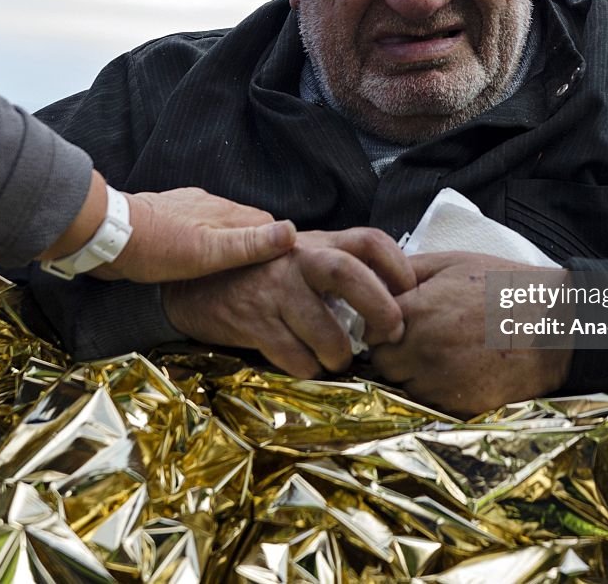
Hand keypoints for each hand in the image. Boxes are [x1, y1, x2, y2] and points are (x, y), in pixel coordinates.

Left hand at [95, 188, 296, 281]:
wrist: (105, 234)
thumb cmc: (157, 248)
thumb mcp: (208, 252)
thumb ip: (248, 244)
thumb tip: (291, 232)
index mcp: (224, 212)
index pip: (268, 224)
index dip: (278, 244)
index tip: (284, 267)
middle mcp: (210, 204)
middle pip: (245, 224)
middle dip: (256, 245)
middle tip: (260, 274)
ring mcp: (187, 207)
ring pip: (220, 226)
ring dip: (228, 244)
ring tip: (230, 271)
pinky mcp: (168, 215)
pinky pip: (197, 228)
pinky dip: (204, 242)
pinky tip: (195, 259)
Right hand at [162, 228, 412, 377]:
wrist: (196, 282)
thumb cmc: (264, 273)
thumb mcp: (304, 257)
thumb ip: (341, 266)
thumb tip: (395, 296)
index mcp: (319, 243)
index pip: (369, 241)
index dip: (398, 266)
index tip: (410, 294)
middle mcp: (298, 260)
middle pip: (348, 274)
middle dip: (379, 308)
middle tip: (388, 335)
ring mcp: (275, 291)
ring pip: (324, 329)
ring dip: (340, 353)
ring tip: (338, 359)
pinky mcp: (253, 322)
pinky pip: (293, 355)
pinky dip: (308, 368)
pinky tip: (306, 364)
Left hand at [372, 252, 571, 417]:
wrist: (555, 325)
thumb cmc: (505, 287)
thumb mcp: (453, 262)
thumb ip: (408, 271)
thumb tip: (375, 283)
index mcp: (417, 312)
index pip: (371, 332)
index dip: (384, 328)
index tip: (401, 323)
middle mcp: (423, 350)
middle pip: (384, 364)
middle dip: (397, 353)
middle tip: (424, 339)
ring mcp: (441, 382)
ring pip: (405, 387)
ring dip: (416, 375)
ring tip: (448, 354)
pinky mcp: (460, 406)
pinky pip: (432, 404)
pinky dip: (439, 392)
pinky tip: (462, 370)